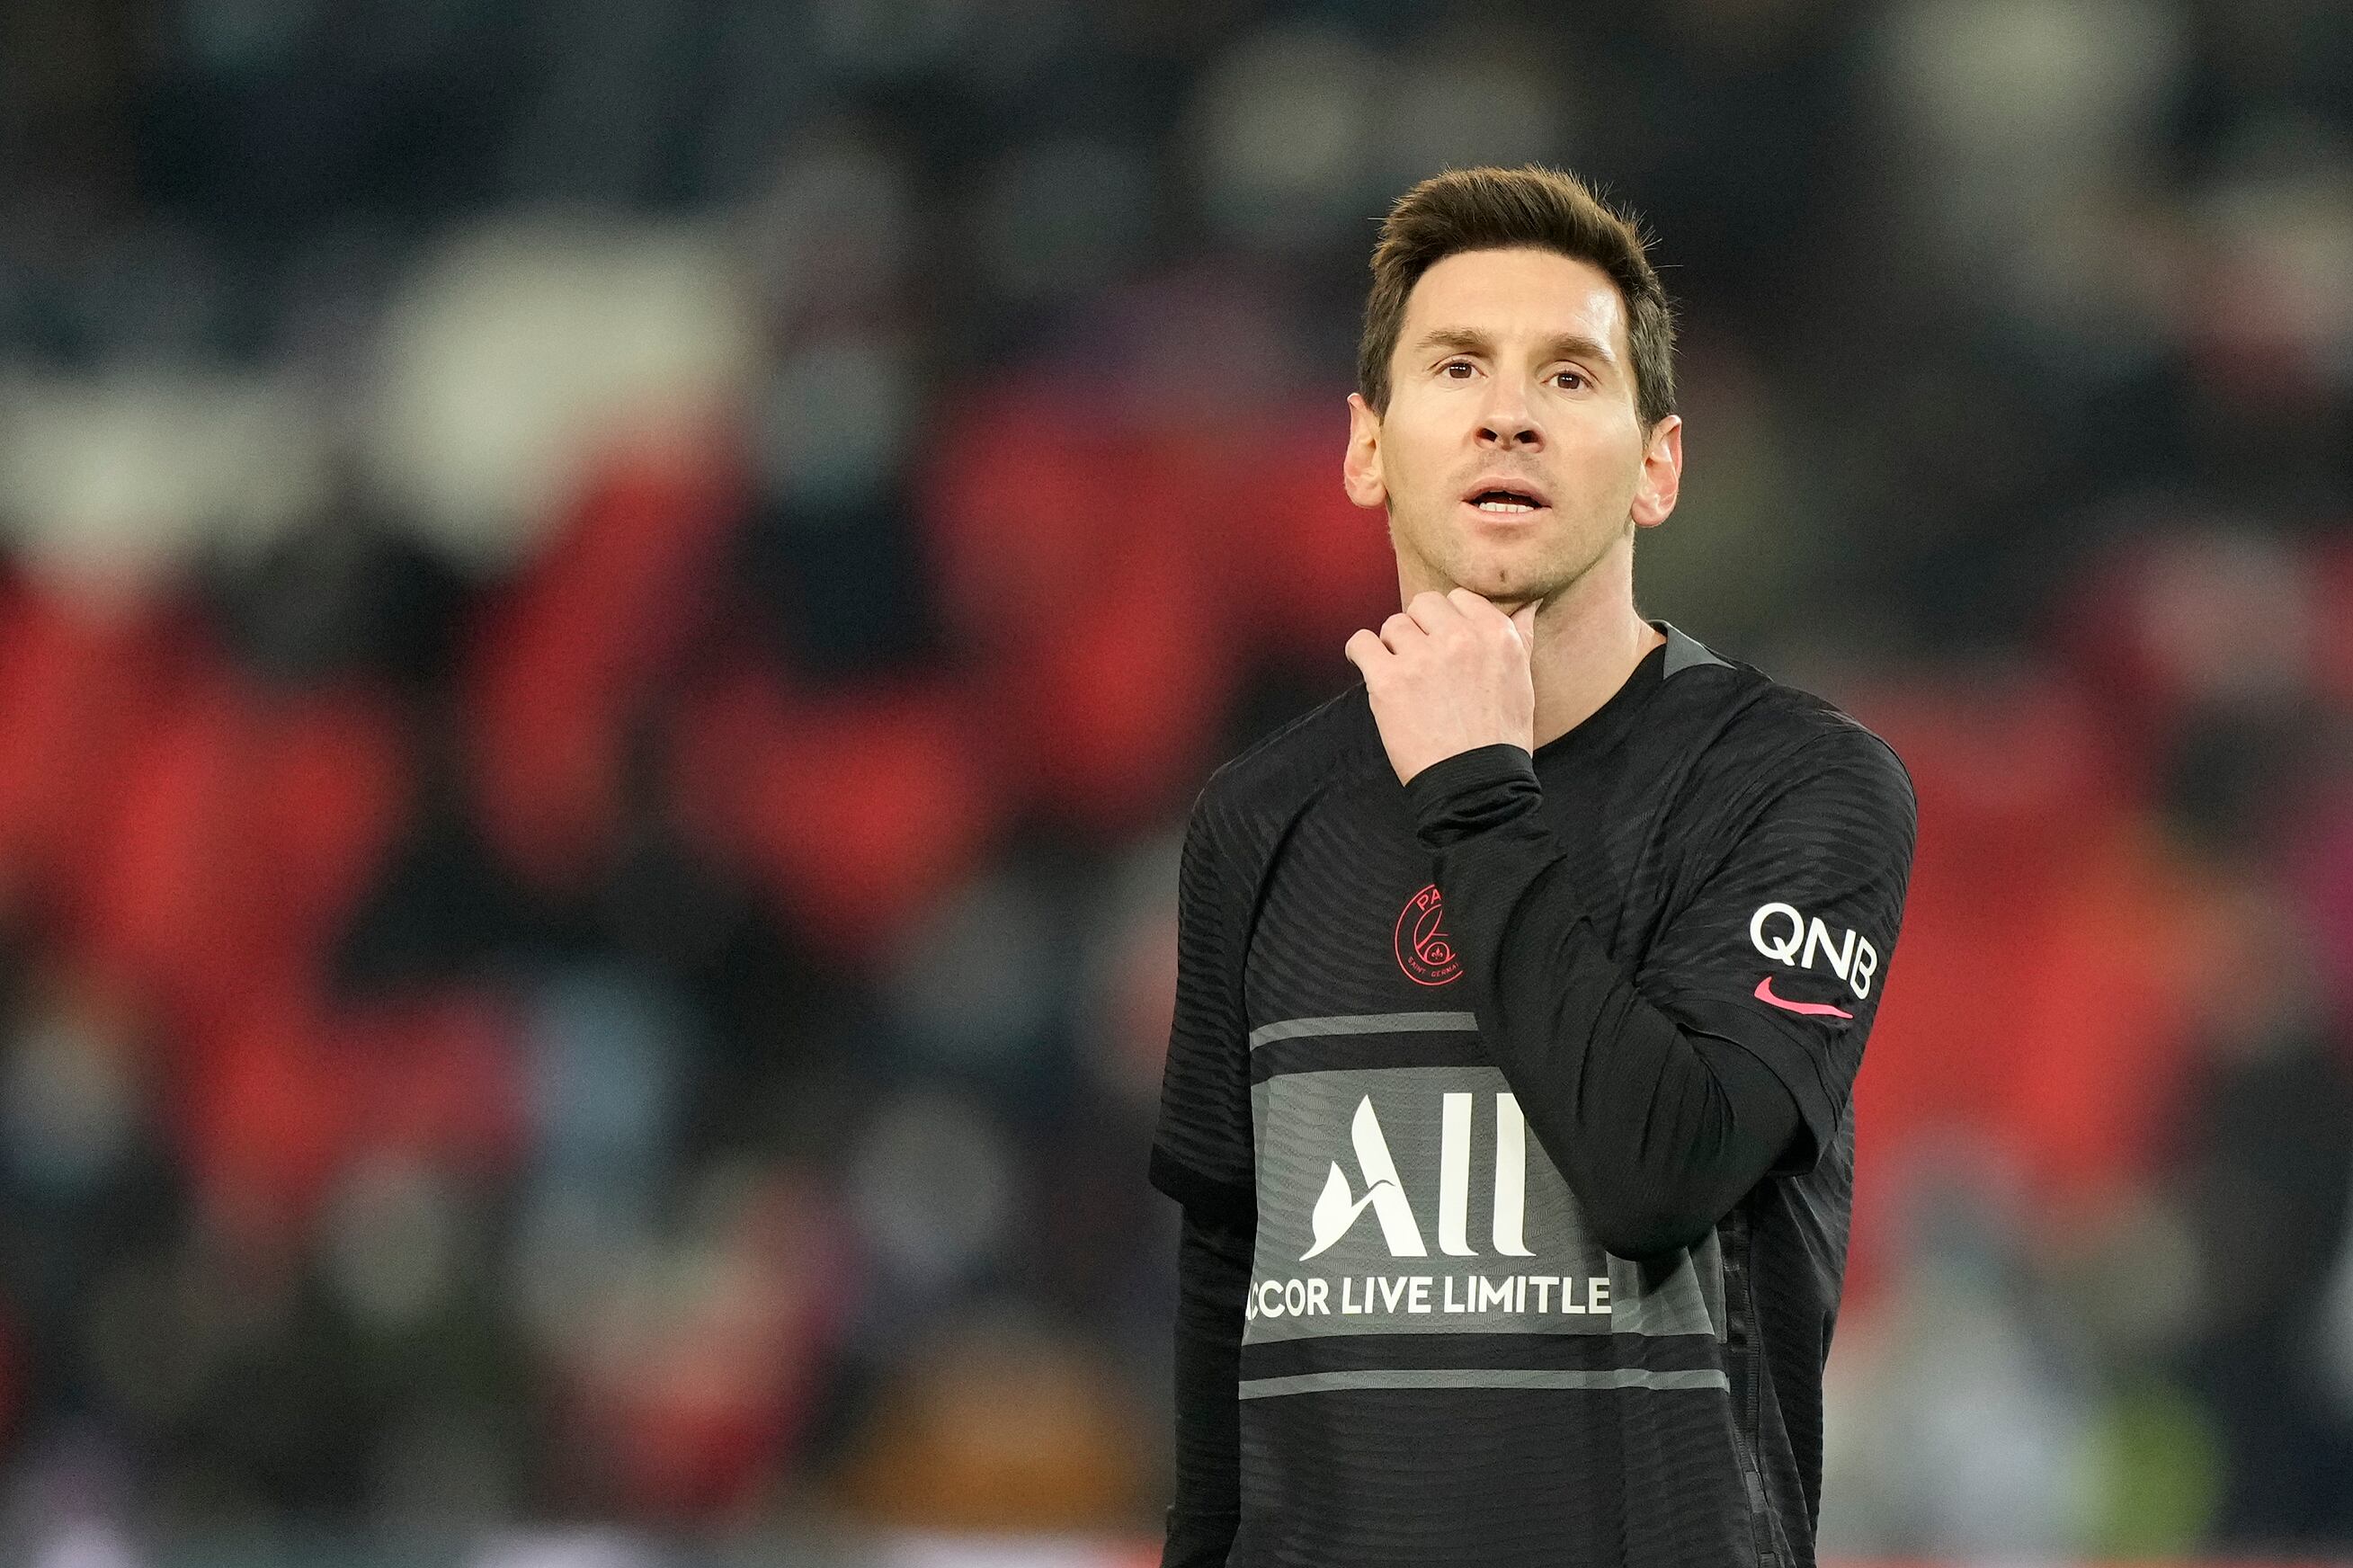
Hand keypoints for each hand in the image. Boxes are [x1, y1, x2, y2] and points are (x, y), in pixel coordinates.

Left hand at [1344, 589, 1538, 785]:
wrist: (1475, 784)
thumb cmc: (1500, 739)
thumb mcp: (1522, 681)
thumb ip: (1520, 637)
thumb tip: (1527, 603)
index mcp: (1496, 634)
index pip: (1459, 599)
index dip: (1448, 621)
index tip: (1445, 644)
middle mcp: (1460, 638)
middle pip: (1423, 605)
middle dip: (1421, 629)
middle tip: (1424, 662)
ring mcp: (1422, 658)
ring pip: (1393, 625)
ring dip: (1394, 647)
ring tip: (1403, 677)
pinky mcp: (1389, 680)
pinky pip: (1361, 643)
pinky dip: (1360, 652)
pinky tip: (1367, 665)